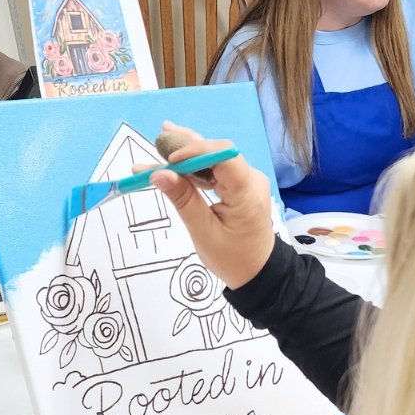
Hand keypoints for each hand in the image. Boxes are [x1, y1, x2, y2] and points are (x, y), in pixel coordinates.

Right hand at [147, 121, 274, 289]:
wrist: (258, 272)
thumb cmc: (232, 259)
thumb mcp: (203, 233)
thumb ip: (183, 200)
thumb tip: (159, 174)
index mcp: (247, 192)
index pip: (223, 156)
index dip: (195, 151)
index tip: (169, 160)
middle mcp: (251, 180)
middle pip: (216, 154)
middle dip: (185, 149)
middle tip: (156, 142)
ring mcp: (247, 181)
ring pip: (214, 160)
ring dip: (187, 156)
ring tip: (159, 145)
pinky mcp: (241, 186)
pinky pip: (217, 171)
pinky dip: (195, 169)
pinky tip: (174, 162)